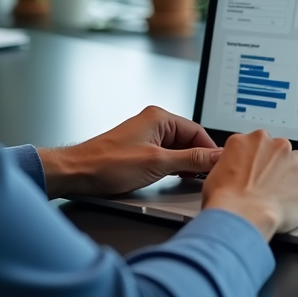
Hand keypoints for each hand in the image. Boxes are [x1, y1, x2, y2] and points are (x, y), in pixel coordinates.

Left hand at [37, 106, 219, 198]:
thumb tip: (215, 156)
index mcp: (159, 117)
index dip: (210, 149)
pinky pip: (165, 155)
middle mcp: (153, 123)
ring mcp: (146, 136)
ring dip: (185, 164)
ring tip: (191, 179)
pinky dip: (173, 166)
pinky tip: (174, 178)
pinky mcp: (139, 150)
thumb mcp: (157, 163)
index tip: (220, 165)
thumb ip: (190, 160)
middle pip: (188, 139)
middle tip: (208, 175)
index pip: (197, 130)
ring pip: (177, 149)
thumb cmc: (107, 164)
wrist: (77, 173)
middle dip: (198, 158)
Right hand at [201, 130, 297, 240]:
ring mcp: (293, 166)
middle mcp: (277, 148)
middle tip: (266, 181)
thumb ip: (233, 160)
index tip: (257, 165)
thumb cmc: (225, 196)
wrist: (241, 215)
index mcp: (254, 139)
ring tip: (281, 193)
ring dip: (292, 177)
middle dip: (277, 163)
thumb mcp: (217, 168)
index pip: (261, 142)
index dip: (259, 156)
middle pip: (283, 150)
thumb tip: (234, 166)